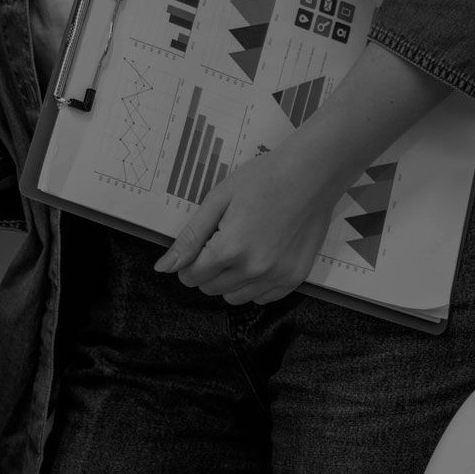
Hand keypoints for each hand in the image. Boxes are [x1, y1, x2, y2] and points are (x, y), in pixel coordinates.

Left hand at [153, 148, 351, 303]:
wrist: (311, 175)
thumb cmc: (262, 179)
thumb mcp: (217, 200)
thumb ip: (190, 238)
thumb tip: (164, 267)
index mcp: (231, 248)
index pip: (192, 276)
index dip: (187, 262)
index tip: (197, 246)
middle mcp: (255, 269)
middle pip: (211, 288)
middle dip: (206, 270)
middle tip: (220, 241)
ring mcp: (278, 276)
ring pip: (235, 298)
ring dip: (229, 280)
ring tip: (240, 249)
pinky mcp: (296, 278)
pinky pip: (263, 298)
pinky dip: (254, 285)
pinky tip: (258, 258)